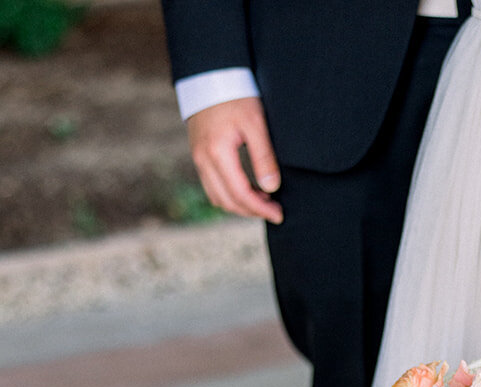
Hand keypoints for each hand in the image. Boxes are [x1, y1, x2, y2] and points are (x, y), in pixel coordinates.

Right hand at [186, 98, 282, 223]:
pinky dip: (230, 195)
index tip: (278, 214)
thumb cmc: (235, 95)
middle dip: (252, 211)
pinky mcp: (199, 155)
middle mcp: (203, 159)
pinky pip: (212, 187)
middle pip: (227, 201)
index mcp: (217, 152)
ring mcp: (198, 158)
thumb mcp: (255, 123)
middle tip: (274, 210)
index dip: (261, 209)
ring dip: (240, 205)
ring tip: (263, 201)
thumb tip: (271, 188)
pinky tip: (248, 189)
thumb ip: (264, 157)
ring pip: (217, 197)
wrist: (209, 75)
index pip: (240, 194)